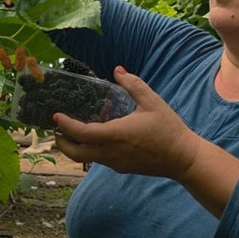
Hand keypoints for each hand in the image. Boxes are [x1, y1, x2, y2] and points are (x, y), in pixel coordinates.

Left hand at [53, 66, 200, 178]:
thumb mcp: (152, 102)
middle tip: (55, 129)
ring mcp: (116, 163)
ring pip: (86, 158)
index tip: (55, 116)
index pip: (83, 133)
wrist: (183, 159)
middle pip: (77, 153)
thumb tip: (117, 70)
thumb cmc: (169, 129)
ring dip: (75, 146)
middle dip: (62, 142)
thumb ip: (133, 84)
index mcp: (117, 135)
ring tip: (72, 131)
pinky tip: (97, 136)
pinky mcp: (121, 167)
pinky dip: (90, 149)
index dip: (66, 125)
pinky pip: (99, 159)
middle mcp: (112, 152)